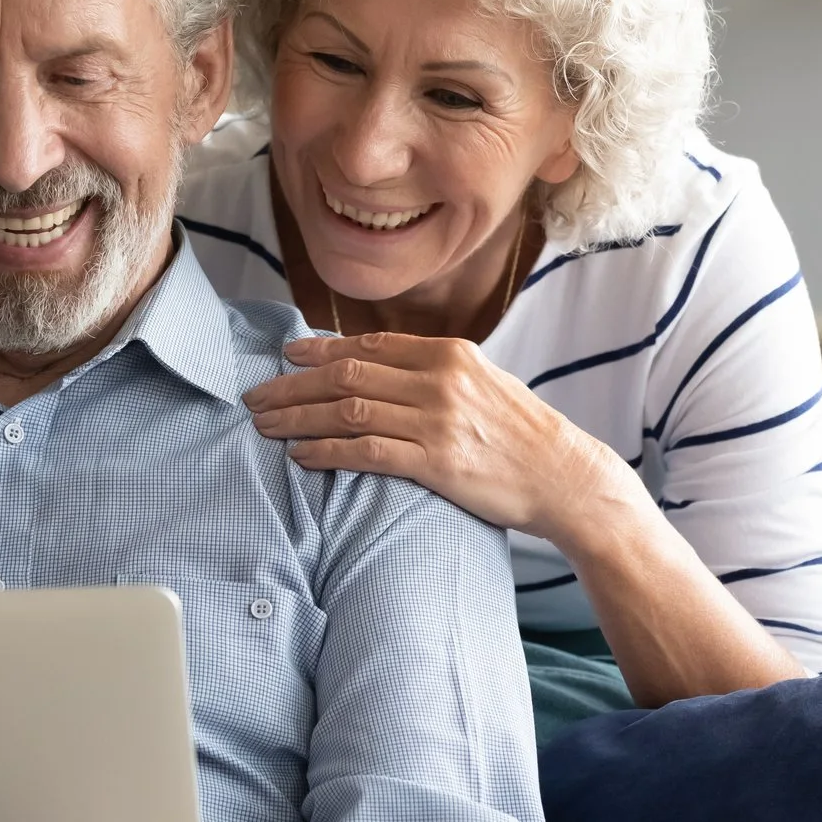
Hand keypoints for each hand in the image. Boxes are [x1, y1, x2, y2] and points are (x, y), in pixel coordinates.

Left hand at [243, 332, 627, 543]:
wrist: (564, 476)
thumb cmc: (520, 433)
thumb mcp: (482, 382)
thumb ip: (433, 371)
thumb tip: (379, 366)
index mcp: (449, 354)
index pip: (368, 345)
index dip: (319, 351)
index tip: (286, 356)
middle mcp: (439, 380)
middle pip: (346, 375)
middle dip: (293, 385)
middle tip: (256, 396)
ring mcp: (437, 421)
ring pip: (348, 410)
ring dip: (298, 418)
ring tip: (265, 426)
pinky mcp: (437, 463)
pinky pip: (367, 452)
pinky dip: (327, 452)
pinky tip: (301, 455)